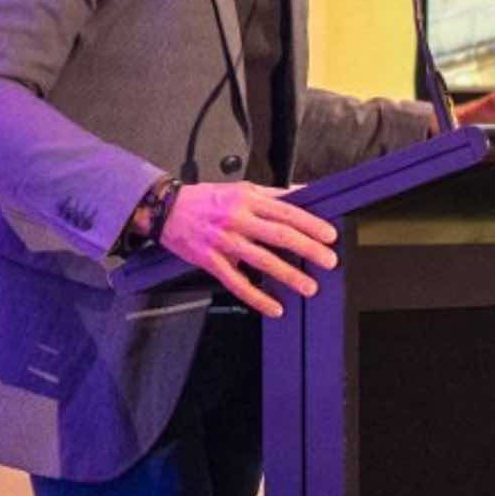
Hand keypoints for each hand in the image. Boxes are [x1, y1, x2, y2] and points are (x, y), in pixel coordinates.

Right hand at [159, 184, 336, 317]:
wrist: (165, 209)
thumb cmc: (206, 199)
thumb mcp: (241, 188)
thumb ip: (274, 193)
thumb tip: (304, 193)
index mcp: (247, 199)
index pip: (286, 212)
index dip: (310, 224)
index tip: (330, 235)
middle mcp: (236, 219)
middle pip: (279, 235)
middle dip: (308, 249)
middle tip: (329, 260)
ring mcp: (223, 242)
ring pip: (261, 260)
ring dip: (288, 275)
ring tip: (309, 286)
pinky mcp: (210, 261)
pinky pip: (236, 282)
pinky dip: (256, 297)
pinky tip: (274, 306)